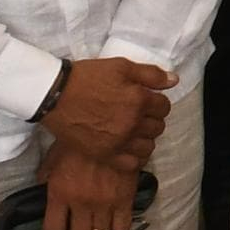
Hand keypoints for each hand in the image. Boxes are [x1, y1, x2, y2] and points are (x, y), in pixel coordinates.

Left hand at [40, 140, 142, 229]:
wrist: (109, 128)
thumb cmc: (79, 141)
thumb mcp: (54, 158)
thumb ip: (47, 177)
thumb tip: (42, 188)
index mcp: (60, 193)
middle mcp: (81, 203)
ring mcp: (104, 203)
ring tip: (97, 226)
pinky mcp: (125, 199)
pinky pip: (121, 228)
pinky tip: (113, 221)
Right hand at [41, 56, 173, 163]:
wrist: (55, 95)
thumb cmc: (87, 77)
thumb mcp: (121, 66)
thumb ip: (151, 74)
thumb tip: (174, 81)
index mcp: (139, 100)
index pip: (164, 107)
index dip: (158, 103)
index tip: (148, 101)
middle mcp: (132, 123)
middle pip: (158, 127)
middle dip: (152, 119)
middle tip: (140, 115)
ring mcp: (118, 141)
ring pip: (148, 146)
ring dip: (145, 138)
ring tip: (134, 131)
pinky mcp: (104, 154)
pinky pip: (131, 164)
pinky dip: (134, 157)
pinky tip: (128, 148)